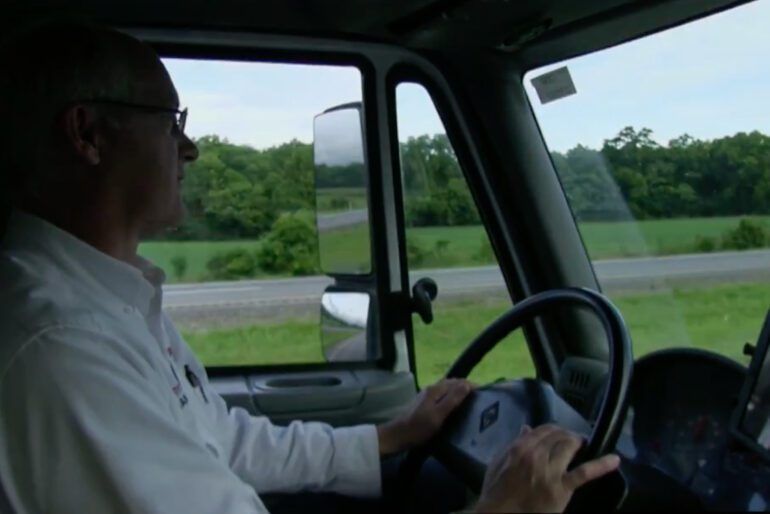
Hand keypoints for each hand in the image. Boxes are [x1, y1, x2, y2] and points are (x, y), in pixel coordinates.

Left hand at [377, 378, 472, 455]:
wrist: (397, 436)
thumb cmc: (418, 428)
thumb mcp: (438, 415)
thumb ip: (452, 400)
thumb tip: (467, 384)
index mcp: (435, 390)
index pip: (458, 382)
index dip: (471, 385)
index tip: (484, 393)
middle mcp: (431, 389)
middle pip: (452, 384)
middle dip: (466, 387)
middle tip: (480, 399)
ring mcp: (426, 396)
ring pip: (447, 390)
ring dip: (459, 393)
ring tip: (471, 403)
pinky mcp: (424, 404)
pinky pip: (442, 397)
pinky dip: (451, 399)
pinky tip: (455, 409)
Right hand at [474, 424, 620, 512]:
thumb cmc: (496, 492)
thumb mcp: (498, 463)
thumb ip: (512, 444)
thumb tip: (527, 429)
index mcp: (519, 448)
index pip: (543, 429)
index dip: (555, 430)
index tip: (559, 433)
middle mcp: (536, 455)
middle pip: (558, 436)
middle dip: (567, 435)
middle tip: (572, 440)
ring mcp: (550, 471)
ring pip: (569, 447)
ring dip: (578, 443)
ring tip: (584, 444)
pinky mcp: (562, 488)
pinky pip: (584, 473)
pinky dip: (601, 465)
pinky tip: (614, 460)